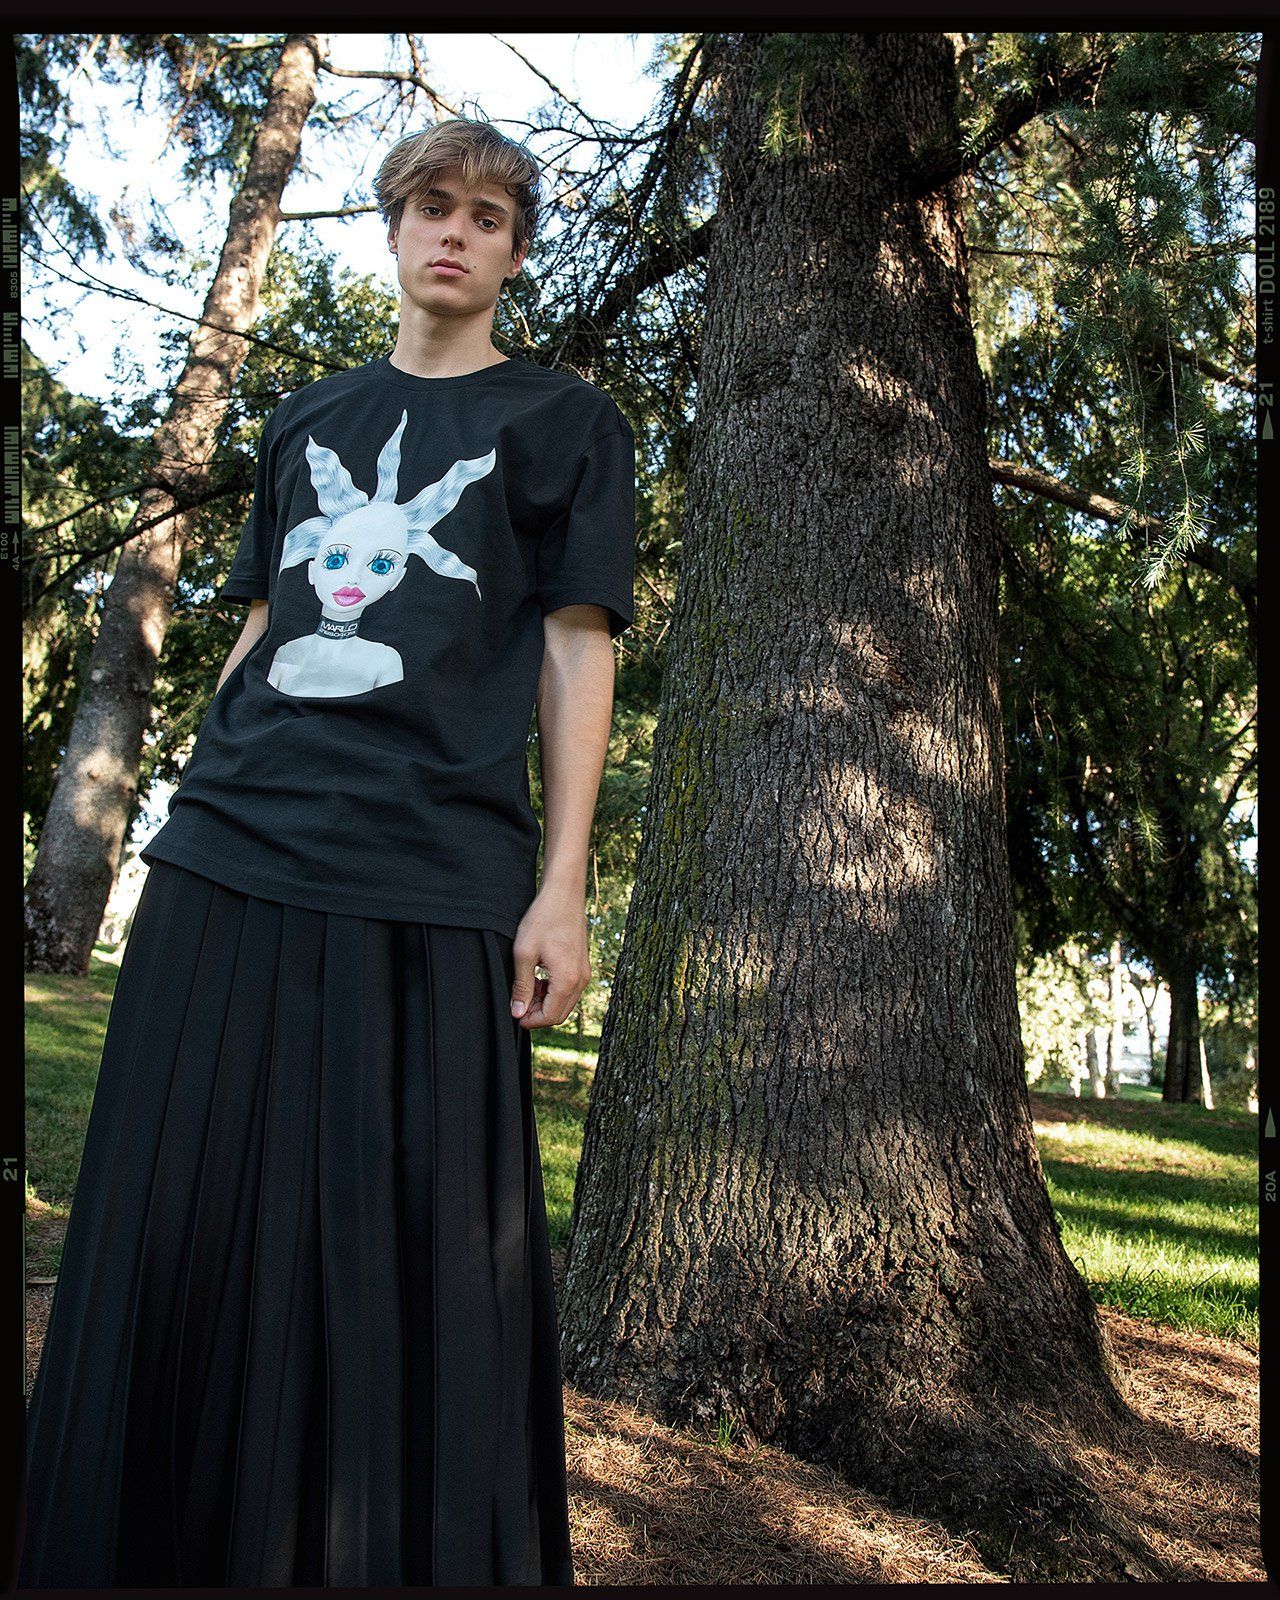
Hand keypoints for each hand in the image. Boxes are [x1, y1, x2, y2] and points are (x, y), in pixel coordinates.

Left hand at [510, 886, 590, 1029]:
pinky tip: (538, 978)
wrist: (563, 895)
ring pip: (565, 1002)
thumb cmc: (543, 920)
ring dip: (545, 1002)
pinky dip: (554, 991)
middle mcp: (581, 980)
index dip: (531, 1020)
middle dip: (538, 1013)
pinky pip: (570, 989)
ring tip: (526, 987)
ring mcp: (585, 973)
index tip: (514, 1014)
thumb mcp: (524, 954)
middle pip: (560, 1013)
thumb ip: (522, 987)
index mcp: (567, 980)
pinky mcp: (583, 965)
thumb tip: (518, 1012)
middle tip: (518, 1002)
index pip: (551, 1016)